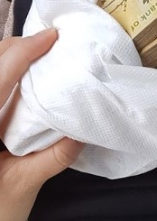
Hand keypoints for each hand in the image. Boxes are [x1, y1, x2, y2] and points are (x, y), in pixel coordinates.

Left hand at [0, 29, 83, 220]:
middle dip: (18, 45)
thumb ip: (55, 156)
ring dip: (11, 53)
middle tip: (50, 41)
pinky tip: (26, 70)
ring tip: (41, 50)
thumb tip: (85, 128)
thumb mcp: (25, 183)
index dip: (24, 51)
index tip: (51, 37)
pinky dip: (7, 68)